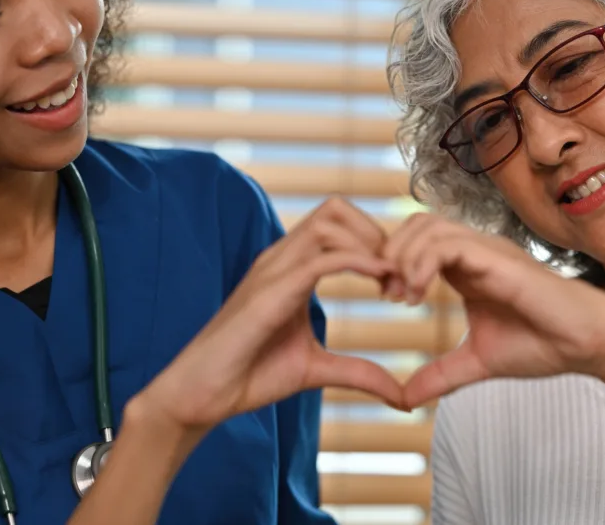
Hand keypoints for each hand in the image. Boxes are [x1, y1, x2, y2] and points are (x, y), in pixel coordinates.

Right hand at [135, 198, 404, 436]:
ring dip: (370, 245)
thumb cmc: (249, 376)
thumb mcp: (317, 370)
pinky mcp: (269, 292)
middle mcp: (281, 259)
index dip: (376, 242)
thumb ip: (359, 373)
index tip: (400, 281)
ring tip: (390, 282)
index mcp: (292, 268)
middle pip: (335, 208)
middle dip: (375, 232)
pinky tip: (380, 281)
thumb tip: (403, 397)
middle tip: (397, 274)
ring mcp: (272, 270)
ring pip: (329, 222)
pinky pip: (320, 258)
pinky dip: (358, 262)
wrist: (202, 396)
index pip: (338, 223)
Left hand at [383, 214, 604, 408]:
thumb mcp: (478, 362)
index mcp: (468, 267)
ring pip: (428, 226)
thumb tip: (403, 398)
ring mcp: (488, 250)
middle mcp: (475, 251)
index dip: (394, 261)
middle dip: (391, 253)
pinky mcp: (500, 259)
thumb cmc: (543, 344)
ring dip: (404, 257)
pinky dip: (422, 262)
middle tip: (390, 294)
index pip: (417, 240)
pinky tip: (419, 293)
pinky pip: (449, 245)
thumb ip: (441, 375)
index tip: (388, 298)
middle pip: (416, 223)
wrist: (588, 344)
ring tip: (404, 297)